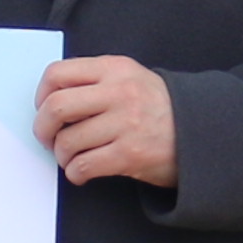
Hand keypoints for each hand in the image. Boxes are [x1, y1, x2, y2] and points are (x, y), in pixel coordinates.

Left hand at [36, 54, 178, 190]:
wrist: (202, 132)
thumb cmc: (158, 108)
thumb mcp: (131, 78)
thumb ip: (95, 80)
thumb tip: (51, 98)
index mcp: (114, 69)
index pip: (58, 73)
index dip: (41, 95)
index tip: (44, 109)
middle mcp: (119, 92)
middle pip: (56, 107)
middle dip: (43, 129)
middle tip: (48, 139)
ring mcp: (126, 124)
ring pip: (67, 141)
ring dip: (61, 156)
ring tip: (71, 158)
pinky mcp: (130, 154)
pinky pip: (84, 166)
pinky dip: (75, 173)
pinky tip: (82, 172)